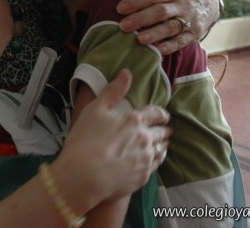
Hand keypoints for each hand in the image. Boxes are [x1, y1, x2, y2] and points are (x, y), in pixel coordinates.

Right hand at [54, 71, 170, 210]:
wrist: (85, 175)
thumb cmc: (86, 139)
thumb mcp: (95, 109)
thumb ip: (113, 91)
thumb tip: (127, 73)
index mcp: (135, 120)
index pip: (156, 113)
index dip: (161, 114)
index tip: (163, 116)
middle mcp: (145, 138)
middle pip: (162, 132)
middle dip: (163, 130)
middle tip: (164, 130)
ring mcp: (146, 159)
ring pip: (161, 150)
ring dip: (162, 145)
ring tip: (161, 145)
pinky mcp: (143, 176)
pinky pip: (155, 166)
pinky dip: (156, 161)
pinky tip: (152, 161)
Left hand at [116, 0, 220, 54]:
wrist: (212, 1)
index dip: (136, 1)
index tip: (120, 8)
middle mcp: (182, 5)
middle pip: (160, 12)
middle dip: (141, 19)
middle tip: (123, 26)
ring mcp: (189, 20)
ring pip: (171, 27)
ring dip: (155, 34)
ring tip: (139, 40)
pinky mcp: (195, 34)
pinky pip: (182, 41)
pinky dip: (170, 46)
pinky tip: (158, 50)